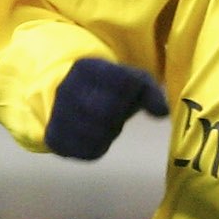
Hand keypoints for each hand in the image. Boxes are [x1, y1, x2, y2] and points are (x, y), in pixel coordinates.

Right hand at [44, 56, 167, 160]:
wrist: (67, 99)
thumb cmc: (107, 90)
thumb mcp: (130, 81)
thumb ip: (150, 92)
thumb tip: (162, 112)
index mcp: (86, 68)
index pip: (122, 82)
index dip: (131, 92)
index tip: (126, 92)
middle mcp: (67, 89)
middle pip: (108, 112)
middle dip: (118, 114)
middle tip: (114, 111)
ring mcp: (58, 115)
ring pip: (98, 134)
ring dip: (109, 132)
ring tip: (103, 122)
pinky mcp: (56, 139)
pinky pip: (89, 151)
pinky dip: (99, 146)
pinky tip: (95, 135)